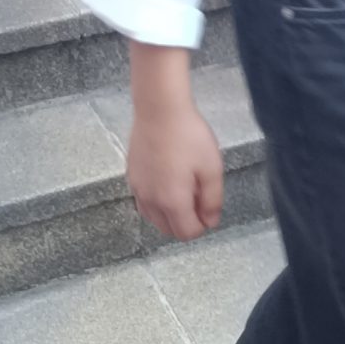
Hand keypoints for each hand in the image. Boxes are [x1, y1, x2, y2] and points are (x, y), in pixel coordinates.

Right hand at [125, 99, 224, 239]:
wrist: (159, 110)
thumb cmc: (189, 136)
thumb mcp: (212, 168)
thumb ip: (212, 200)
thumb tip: (210, 222)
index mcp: (172, 202)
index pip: (187, 233)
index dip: (202, 226)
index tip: (209, 208)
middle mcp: (151, 201)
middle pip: (168, 230)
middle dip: (186, 222)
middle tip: (198, 198)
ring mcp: (137, 190)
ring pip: (154, 218)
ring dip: (170, 215)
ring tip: (184, 189)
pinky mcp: (131, 177)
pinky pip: (144, 203)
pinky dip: (156, 203)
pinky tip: (167, 182)